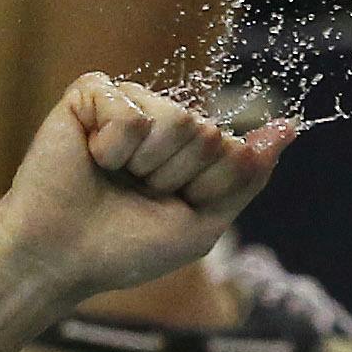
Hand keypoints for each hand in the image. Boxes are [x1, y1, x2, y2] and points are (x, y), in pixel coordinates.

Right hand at [0, 75, 297, 300]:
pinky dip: (113, 148)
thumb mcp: (202, 222)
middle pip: (206, 134)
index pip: (233, 151)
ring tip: (114, 177)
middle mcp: (164, 121)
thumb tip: (290, 128)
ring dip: (145, 165)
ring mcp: (129, 104)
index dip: (205, 190)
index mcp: (193, 151)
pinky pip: (129, 111)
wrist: (61, 257)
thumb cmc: (125, 247)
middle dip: (174, 177)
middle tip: (136, 194)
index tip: (171, 208)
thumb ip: (246, 175)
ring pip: (174, 119)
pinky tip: (91, 158)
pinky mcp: (91, 93)